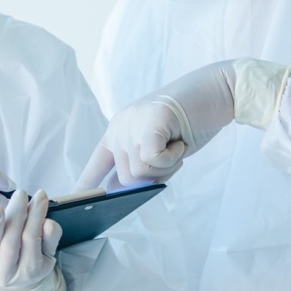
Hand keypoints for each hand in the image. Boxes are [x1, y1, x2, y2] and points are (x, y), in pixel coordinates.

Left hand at [0, 189, 64, 290]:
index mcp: (31, 270)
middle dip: (16, 216)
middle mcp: (9, 275)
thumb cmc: (29, 261)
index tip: (40, 196)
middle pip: (11, 243)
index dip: (36, 216)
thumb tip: (48, 223)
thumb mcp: (47, 253)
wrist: (11, 287)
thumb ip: (51, 238)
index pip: (32, 238)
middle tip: (20, 195)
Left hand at [77, 60, 235, 188]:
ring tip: (176, 143)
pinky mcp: (150, 122)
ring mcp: (132, 123)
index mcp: (118, 132)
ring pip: (140, 173)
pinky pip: (153, 160)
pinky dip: (172, 158)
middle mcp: (120, 127)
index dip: (86, 184)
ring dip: (166, 167)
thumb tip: (120, 192)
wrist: (217, 92)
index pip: (96, 164)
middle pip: (126, 179)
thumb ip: (142, 166)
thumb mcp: (160, 148)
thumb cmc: (191, 122)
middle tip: (172, 152)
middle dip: (155, 176)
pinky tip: (179, 141)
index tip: (73, 199)